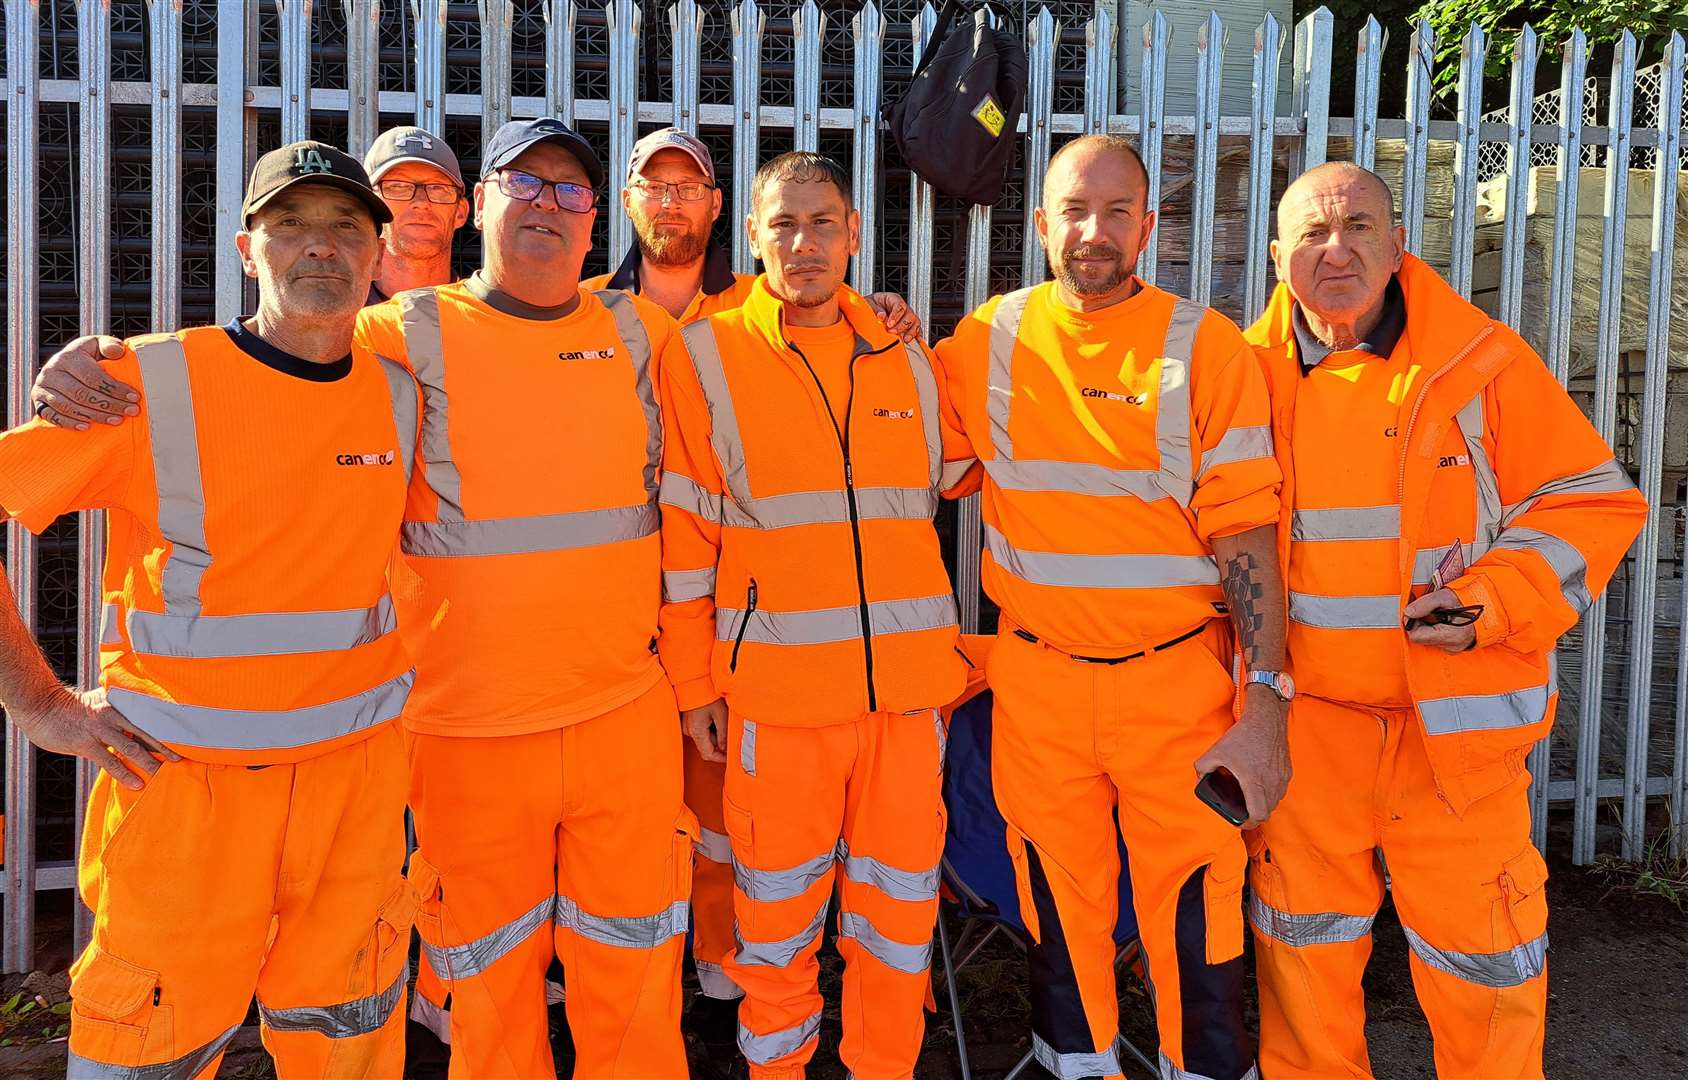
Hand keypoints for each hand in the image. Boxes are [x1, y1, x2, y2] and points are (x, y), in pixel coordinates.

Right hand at [11, 685, 177, 788]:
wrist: (41, 707)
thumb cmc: (73, 707)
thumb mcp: (101, 701)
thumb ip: (122, 709)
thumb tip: (143, 719)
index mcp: (121, 703)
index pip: (150, 714)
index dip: (169, 726)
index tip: (189, 736)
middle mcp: (114, 714)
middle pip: (148, 730)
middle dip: (168, 745)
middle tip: (186, 757)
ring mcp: (100, 728)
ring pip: (133, 747)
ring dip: (151, 762)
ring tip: (166, 773)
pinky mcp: (86, 743)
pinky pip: (110, 761)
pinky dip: (125, 774)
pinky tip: (137, 784)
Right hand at [30, 335, 137, 429]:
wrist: (64, 366)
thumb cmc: (87, 356)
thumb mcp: (97, 345)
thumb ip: (109, 344)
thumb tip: (117, 351)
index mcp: (68, 357)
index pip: (93, 376)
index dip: (115, 388)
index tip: (134, 397)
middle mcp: (52, 371)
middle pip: (82, 394)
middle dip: (110, 405)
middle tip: (131, 411)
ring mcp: (42, 387)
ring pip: (69, 406)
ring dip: (95, 416)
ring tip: (117, 420)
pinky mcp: (38, 401)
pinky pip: (52, 416)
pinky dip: (69, 423)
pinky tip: (87, 427)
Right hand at [682, 698, 728, 762]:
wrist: (694, 680)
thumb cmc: (706, 694)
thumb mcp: (721, 715)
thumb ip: (724, 734)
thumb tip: (726, 748)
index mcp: (696, 732)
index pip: (708, 754)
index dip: (720, 758)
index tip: (730, 757)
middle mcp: (689, 731)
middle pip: (707, 746)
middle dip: (721, 744)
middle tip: (732, 735)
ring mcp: (687, 725)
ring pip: (705, 738)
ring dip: (717, 734)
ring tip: (724, 720)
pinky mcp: (689, 720)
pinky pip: (702, 730)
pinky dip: (711, 728)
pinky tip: (717, 717)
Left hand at [866, 292, 923, 343]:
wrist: (869, 309)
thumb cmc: (871, 304)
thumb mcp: (870, 303)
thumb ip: (875, 309)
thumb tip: (881, 316)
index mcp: (893, 299)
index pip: (899, 306)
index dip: (895, 316)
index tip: (889, 324)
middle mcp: (903, 307)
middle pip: (909, 315)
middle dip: (901, 325)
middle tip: (892, 332)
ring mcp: (907, 316)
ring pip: (915, 322)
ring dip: (911, 331)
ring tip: (905, 339)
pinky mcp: (908, 325)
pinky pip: (917, 329)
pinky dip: (917, 335)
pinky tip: (917, 340)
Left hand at [1193, 687, 1289, 828]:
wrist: (1266, 719)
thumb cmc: (1243, 736)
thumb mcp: (1216, 751)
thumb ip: (1203, 768)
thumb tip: (1200, 780)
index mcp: (1255, 783)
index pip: (1258, 815)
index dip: (1248, 823)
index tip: (1240, 821)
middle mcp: (1272, 783)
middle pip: (1267, 812)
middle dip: (1254, 815)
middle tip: (1242, 811)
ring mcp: (1282, 778)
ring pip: (1275, 801)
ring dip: (1263, 804)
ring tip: (1250, 798)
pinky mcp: (1287, 771)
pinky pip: (1280, 790)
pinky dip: (1270, 792)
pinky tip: (1259, 784)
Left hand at [1404, 587, 1477, 652]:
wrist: (1488, 608)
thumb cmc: (1469, 600)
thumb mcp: (1445, 596)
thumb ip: (1425, 604)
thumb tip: (1408, 612)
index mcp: (1452, 635)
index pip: (1416, 636)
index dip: (1411, 623)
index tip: (1416, 612)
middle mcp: (1452, 646)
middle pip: (1420, 638)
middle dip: (1420, 623)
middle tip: (1430, 611)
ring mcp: (1453, 648)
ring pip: (1427, 639)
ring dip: (1428, 626)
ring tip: (1439, 615)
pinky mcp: (1452, 648)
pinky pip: (1436, 640)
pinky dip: (1435, 630)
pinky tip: (1443, 621)